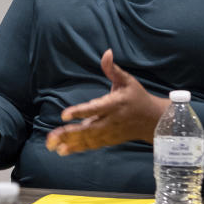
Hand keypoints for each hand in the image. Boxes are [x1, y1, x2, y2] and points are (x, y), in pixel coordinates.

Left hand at [46, 49, 167, 154]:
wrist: (153, 120)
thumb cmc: (137, 97)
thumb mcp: (127, 80)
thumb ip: (113, 69)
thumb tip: (106, 52)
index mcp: (114, 105)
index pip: (94, 109)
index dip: (79, 112)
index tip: (64, 115)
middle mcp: (111, 121)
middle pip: (88, 129)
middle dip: (69, 133)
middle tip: (51, 137)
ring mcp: (109, 133)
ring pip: (88, 139)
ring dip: (69, 143)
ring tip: (51, 145)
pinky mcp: (108, 140)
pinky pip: (91, 145)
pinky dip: (77, 148)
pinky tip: (62, 150)